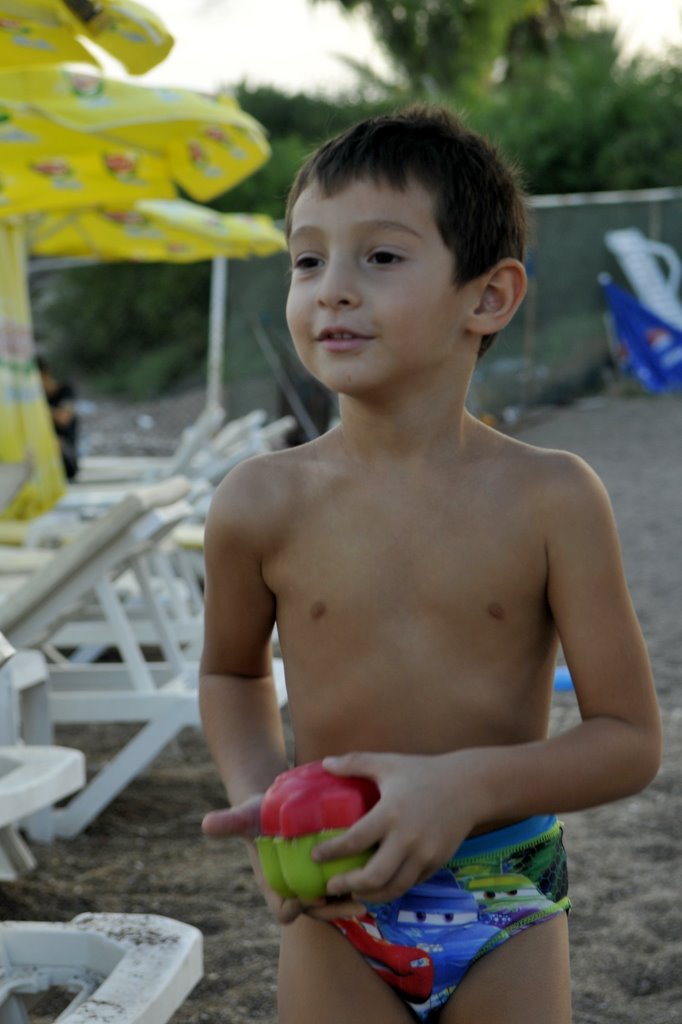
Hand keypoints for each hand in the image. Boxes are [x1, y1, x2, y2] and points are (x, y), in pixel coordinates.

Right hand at [202, 797, 364, 923]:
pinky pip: (351, 883)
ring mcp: (319, 882)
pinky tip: (378, 871)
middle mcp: (300, 889)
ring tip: (371, 891)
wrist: (280, 802)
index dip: (298, 909)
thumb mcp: (247, 816)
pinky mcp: (337, 870)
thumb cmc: (261, 812)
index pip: (287, 911)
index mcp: (277, 888)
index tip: (307, 898)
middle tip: (354, 902)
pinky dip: (363, 881)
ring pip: (338, 900)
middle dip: (335, 910)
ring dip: (353, 898)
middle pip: (319, 910)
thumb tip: (206, 823)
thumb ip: (229, 822)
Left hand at [311, 751, 477, 903]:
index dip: (331, 852)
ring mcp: (424, 855)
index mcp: (391, 813)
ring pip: (393, 888)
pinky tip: (379, 886)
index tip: (315, 856)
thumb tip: (325, 763)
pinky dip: (391, 889)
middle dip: (348, 885)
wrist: (468, 787)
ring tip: (354, 891)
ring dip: (370, 895)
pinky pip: (410, 883)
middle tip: (331, 885)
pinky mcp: (436, 863)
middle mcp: (407, 839)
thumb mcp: (389, 763)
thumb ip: (356, 763)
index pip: (354, 840)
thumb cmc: (423, 772)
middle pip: (373, 877)